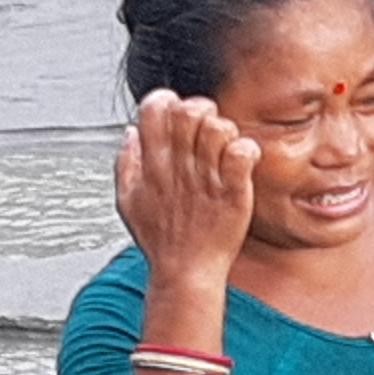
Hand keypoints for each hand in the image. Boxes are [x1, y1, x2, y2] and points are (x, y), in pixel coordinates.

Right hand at [114, 91, 260, 285]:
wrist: (186, 273)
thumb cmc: (162, 241)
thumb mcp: (128, 201)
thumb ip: (126, 163)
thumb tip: (130, 132)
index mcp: (152, 164)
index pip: (154, 107)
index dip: (169, 101)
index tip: (177, 115)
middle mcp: (177, 166)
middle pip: (189, 110)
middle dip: (202, 110)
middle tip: (207, 128)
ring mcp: (205, 178)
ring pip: (218, 126)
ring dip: (226, 131)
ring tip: (225, 149)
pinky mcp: (232, 191)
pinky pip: (242, 151)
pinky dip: (247, 150)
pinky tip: (243, 161)